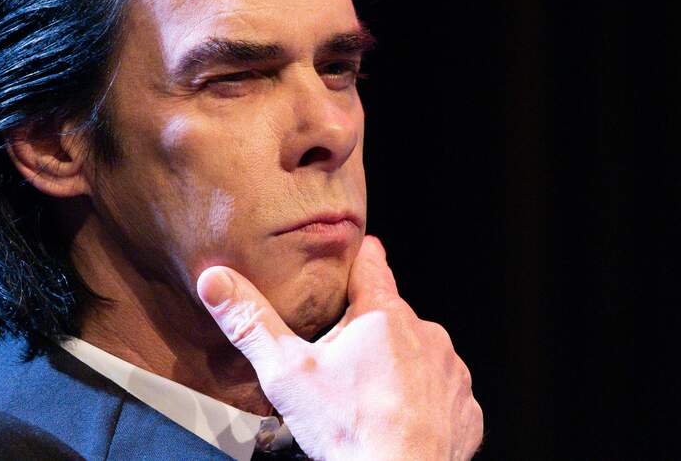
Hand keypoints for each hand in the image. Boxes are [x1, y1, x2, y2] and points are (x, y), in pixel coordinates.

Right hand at [196, 235, 482, 459]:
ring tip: (368, 398)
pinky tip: (399, 421)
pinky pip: (441, 395)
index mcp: (384, 315)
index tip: (357, 251)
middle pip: (391, 317)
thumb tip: (215, 280)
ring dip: (398, 367)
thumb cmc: (348, 428)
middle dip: (369, 331)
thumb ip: (250, 323)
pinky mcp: (465, 409)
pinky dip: (422, 404)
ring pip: (420, 355)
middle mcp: (426, 334)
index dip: (359, 258)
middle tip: (340, 360)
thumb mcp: (286, 373)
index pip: (371, 264)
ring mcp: (451, 372)